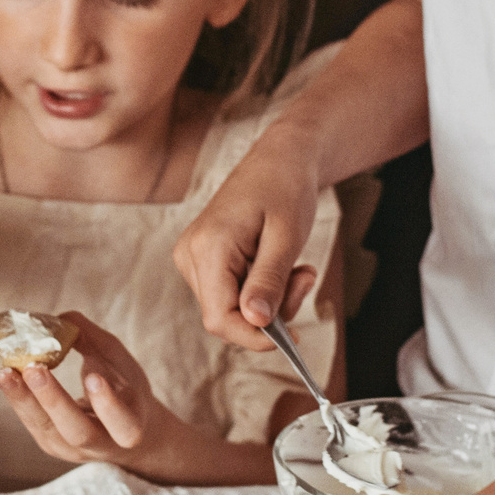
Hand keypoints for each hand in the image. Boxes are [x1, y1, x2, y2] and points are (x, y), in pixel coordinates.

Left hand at [0, 315, 245, 484]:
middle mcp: (102, 446)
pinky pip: (33, 423)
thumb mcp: (121, 364)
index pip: (124, 424)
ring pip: (47, 430)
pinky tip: (5, 376)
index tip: (93, 377)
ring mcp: (73, 450)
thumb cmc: (125, 388)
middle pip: (78, 432)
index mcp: (132, 427)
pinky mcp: (51, 445)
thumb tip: (61, 318)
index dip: (108, 405)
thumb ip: (95, 341)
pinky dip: (19, 399)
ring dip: (24, 400)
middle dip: (54, 400)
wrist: (123, 430)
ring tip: (4, 372)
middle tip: (34, 368)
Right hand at [173, 125, 321, 351]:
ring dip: (268, 301)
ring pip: (229, 308)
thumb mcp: (286, 237)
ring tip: (297, 269)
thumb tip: (256, 322)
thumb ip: (269, 281)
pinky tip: (278, 265)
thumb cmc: (285, 187)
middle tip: (304, 280)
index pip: (220, 318)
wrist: (278, 157)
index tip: (291, 336)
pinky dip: (259, 290)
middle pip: (224, 316)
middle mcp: (190, 254)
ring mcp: (192, 256)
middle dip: (269, 314)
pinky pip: (230, 293)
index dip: (254, 337)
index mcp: (208, 247)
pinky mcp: (202, 258)